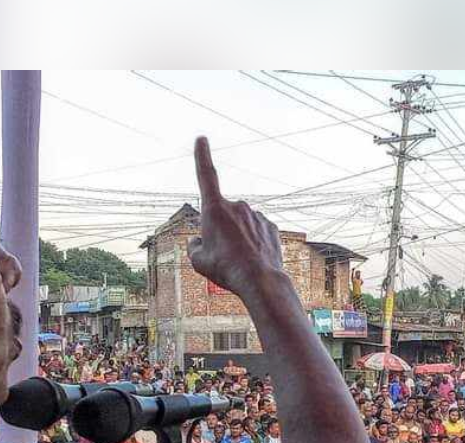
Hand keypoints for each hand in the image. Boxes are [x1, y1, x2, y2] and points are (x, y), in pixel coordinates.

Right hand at [190, 137, 284, 296]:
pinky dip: (252, 243)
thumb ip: (194, 245)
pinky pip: (255, 232)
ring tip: (239, 261)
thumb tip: (199, 241)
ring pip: (240, 225)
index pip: (206, 175)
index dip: (202, 156)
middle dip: (219, 229)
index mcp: (215, 208)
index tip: (202, 139)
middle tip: (222, 254)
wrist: (260, 281)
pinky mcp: (270, 226)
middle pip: (222, 215)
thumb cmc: (226, 269)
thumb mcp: (198, 260)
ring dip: (237, 238)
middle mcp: (237, 206)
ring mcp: (256, 215)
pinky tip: (253, 259)